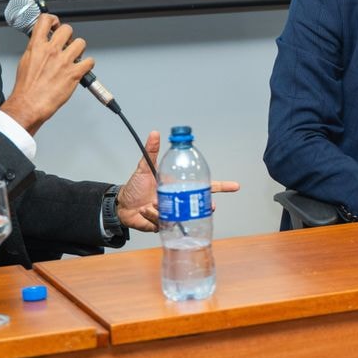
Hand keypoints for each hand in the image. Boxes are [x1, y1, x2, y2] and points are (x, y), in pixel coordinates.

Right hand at [0, 14, 93, 134]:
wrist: (29, 104)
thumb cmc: (26, 88)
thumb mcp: (25, 61)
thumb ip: (35, 49)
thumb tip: (40, 44)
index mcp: (37, 46)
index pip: (45, 20)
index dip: (53, 19)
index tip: (55, 24)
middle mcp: (51, 51)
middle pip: (67, 29)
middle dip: (68, 36)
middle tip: (66, 43)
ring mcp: (64, 61)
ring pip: (81, 42)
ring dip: (79, 49)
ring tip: (74, 56)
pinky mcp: (74, 73)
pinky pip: (89, 61)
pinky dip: (87, 64)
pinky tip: (81, 68)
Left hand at [116, 131, 240, 231]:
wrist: (122, 205)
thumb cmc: (135, 186)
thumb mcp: (144, 167)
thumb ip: (151, 151)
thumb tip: (155, 133)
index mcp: (177, 186)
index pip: (202, 186)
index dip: (220, 187)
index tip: (235, 186)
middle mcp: (178, 200)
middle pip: (198, 204)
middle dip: (200, 205)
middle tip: (201, 203)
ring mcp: (173, 213)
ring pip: (181, 215)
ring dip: (168, 209)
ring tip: (153, 202)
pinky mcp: (164, 224)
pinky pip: (164, 222)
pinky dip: (153, 215)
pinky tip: (145, 209)